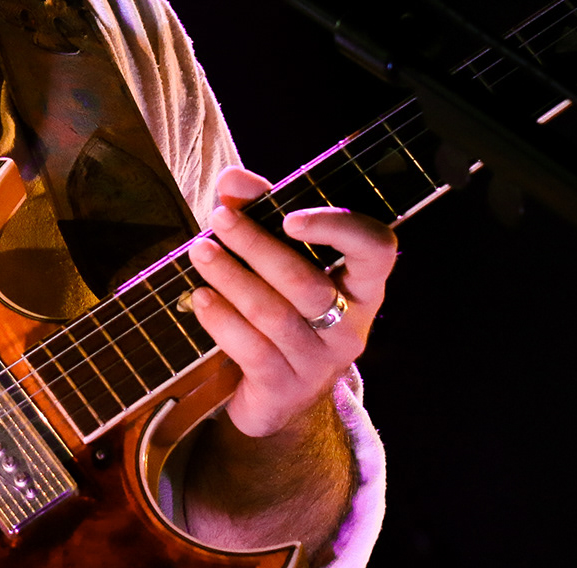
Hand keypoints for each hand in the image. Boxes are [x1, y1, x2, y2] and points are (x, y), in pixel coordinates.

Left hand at [188, 165, 397, 437]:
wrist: (276, 397)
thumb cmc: (279, 306)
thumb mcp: (275, 257)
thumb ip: (257, 211)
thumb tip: (233, 180)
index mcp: (361, 286)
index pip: (376, 251)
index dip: (339, 229)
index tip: (290, 217)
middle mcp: (350, 327)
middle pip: (306, 282)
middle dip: (258, 245)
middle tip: (219, 218)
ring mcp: (319, 363)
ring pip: (273, 314)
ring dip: (231, 277)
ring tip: (200, 251)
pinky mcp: (284, 390)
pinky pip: (252, 351)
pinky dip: (223, 320)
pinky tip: (200, 298)